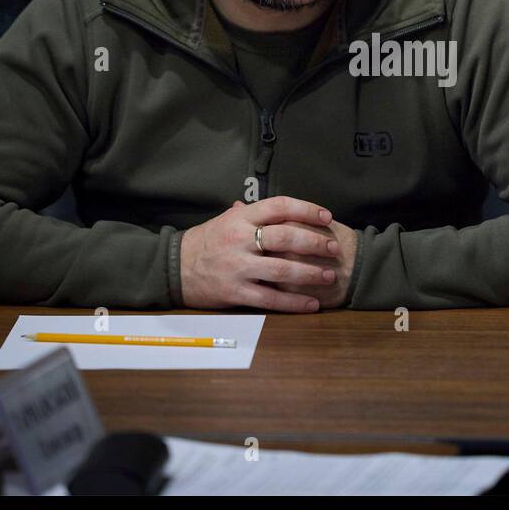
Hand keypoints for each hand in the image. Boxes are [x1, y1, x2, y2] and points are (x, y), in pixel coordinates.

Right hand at [177, 196, 340, 311]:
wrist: (174, 267)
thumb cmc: (206, 241)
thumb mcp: (226, 220)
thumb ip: (255, 214)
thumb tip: (284, 208)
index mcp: (240, 218)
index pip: (279, 206)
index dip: (306, 209)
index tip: (326, 217)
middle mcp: (239, 239)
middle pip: (284, 236)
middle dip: (314, 243)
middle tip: (334, 248)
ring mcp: (237, 267)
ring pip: (281, 270)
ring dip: (309, 274)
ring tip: (329, 276)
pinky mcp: (234, 292)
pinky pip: (270, 299)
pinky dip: (293, 303)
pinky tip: (312, 304)